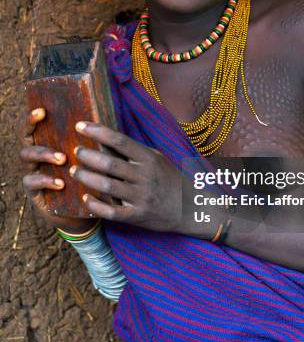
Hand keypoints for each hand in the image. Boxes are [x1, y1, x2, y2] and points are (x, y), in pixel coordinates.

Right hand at [19, 108, 96, 233]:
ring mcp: (33, 170)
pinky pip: (31, 181)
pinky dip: (45, 180)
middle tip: (52, 134)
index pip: (36, 125)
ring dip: (44, 154)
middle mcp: (37, 154)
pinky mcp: (33, 190)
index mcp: (49, 142)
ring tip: (62, 159)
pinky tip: (59, 182)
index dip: (33, 117)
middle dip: (33, 130)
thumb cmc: (88, 177)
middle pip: (26, 138)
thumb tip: (105, 125)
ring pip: (26, 156)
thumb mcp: (90, 159)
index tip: (42, 110)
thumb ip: (92, 143)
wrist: (82, 208)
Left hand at [69, 121, 183, 231]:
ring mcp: (141, 197)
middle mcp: (145, 177)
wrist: (191, 208)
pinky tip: (85, 198)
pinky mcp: (137, 216)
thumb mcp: (158, 159)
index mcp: (149, 159)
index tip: (81, 125)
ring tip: (74, 171)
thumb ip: (136, 151)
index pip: (120, 141)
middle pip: (110, 164)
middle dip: (88, 156)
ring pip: (107, 186)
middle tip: (76, 151)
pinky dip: (96, 205)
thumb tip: (108, 139)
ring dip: (86, 177)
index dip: (98, 132)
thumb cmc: (171, 179)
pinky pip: (111, 212)